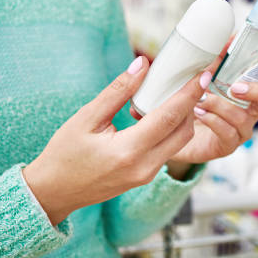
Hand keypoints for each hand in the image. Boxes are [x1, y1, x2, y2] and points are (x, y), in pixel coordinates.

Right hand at [23, 57, 210, 224]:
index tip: (203, 74)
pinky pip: (169, 149)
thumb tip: (143, 65)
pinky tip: (166, 110)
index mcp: (128, 152)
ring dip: (185, 117)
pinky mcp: (147, 176)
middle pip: (183, 131)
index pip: (169, 117)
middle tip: (195, 79)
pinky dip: (173, 129)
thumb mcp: (86, 118)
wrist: (54, 192)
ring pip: (179, 141)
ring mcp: (148, 175)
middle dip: (193, 103)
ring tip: (181, 91)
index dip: (189, 93)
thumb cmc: (65, 154)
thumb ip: (118, 91)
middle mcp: (144, 167)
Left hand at [170, 47, 257, 163]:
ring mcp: (241, 129)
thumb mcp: (206, 77)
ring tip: (202, 99)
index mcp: (250, 89)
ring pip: (244, 118)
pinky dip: (213, 120)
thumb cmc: (196, 100)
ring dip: (222, 106)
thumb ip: (218, 60)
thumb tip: (227, 39)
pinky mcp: (227, 144)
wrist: (176, 131)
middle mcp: (251, 110)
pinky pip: (228, 133)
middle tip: (236, 87)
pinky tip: (200, 112)